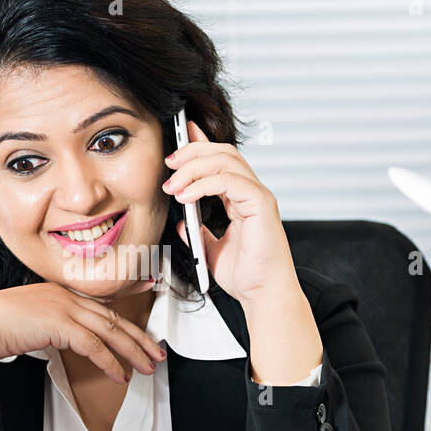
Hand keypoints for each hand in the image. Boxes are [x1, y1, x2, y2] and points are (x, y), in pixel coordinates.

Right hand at [0, 281, 165, 384]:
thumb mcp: (28, 321)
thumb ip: (49, 326)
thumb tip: (61, 339)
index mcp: (58, 292)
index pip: (100, 302)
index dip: (126, 306)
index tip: (145, 309)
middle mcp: (64, 296)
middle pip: (111, 317)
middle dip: (138, 337)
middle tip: (155, 352)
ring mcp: (62, 307)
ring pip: (109, 330)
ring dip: (131, 351)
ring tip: (145, 368)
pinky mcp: (59, 323)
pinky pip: (93, 345)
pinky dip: (109, 361)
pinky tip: (118, 374)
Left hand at [161, 119, 299, 307]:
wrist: (262, 295)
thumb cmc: (247, 276)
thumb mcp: (211, 250)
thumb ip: (198, 233)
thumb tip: (182, 222)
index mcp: (241, 199)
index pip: (221, 161)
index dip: (200, 144)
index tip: (179, 135)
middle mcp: (252, 193)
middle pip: (223, 153)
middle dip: (192, 152)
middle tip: (168, 164)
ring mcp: (259, 196)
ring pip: (226, 161)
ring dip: (193, 168)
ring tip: (172, 184)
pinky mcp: (261, 205)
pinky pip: (230, 181)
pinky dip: (204, 184)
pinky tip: (186, 196)